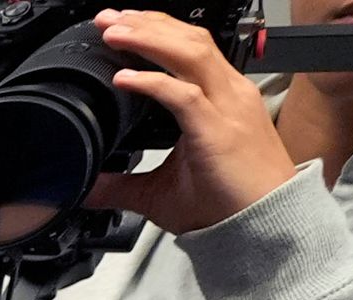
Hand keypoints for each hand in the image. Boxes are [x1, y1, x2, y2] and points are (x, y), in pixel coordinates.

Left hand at [84, 11, 304, 232]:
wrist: (265, 226)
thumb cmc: (227, 204)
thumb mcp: (161, 191)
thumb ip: (122, 185)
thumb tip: (87, 187)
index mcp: (221, 97)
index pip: (190, 46)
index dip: (157, 30)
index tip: (121, 26)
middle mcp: (228, 93)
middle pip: (190, 38)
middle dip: (147, 24)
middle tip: (108, 19)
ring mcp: (227, 108)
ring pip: (190, 53)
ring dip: (149, 39)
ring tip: (113, 33)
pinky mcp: (219, 129)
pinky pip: (185, 95)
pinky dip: (153, 82)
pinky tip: (125, 78)